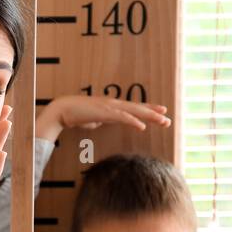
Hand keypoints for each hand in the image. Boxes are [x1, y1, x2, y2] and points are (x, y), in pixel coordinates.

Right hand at [36, 94, 170, 143]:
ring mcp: (110, 107)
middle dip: (154, 114)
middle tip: (168, 120)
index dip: (149, 109)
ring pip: (135, 111)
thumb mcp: (94, 119)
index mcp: (113, 106)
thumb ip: (101, 119)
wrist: (63, 109)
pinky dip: (133, 121)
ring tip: (162, 121)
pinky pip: (122, 118)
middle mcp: (114, 104)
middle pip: (139, 109)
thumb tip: (102, 122)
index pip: (134, 108)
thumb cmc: (77, 114)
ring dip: (149, 116)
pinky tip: (142, 126)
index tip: (161, 112)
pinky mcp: (105, 112)